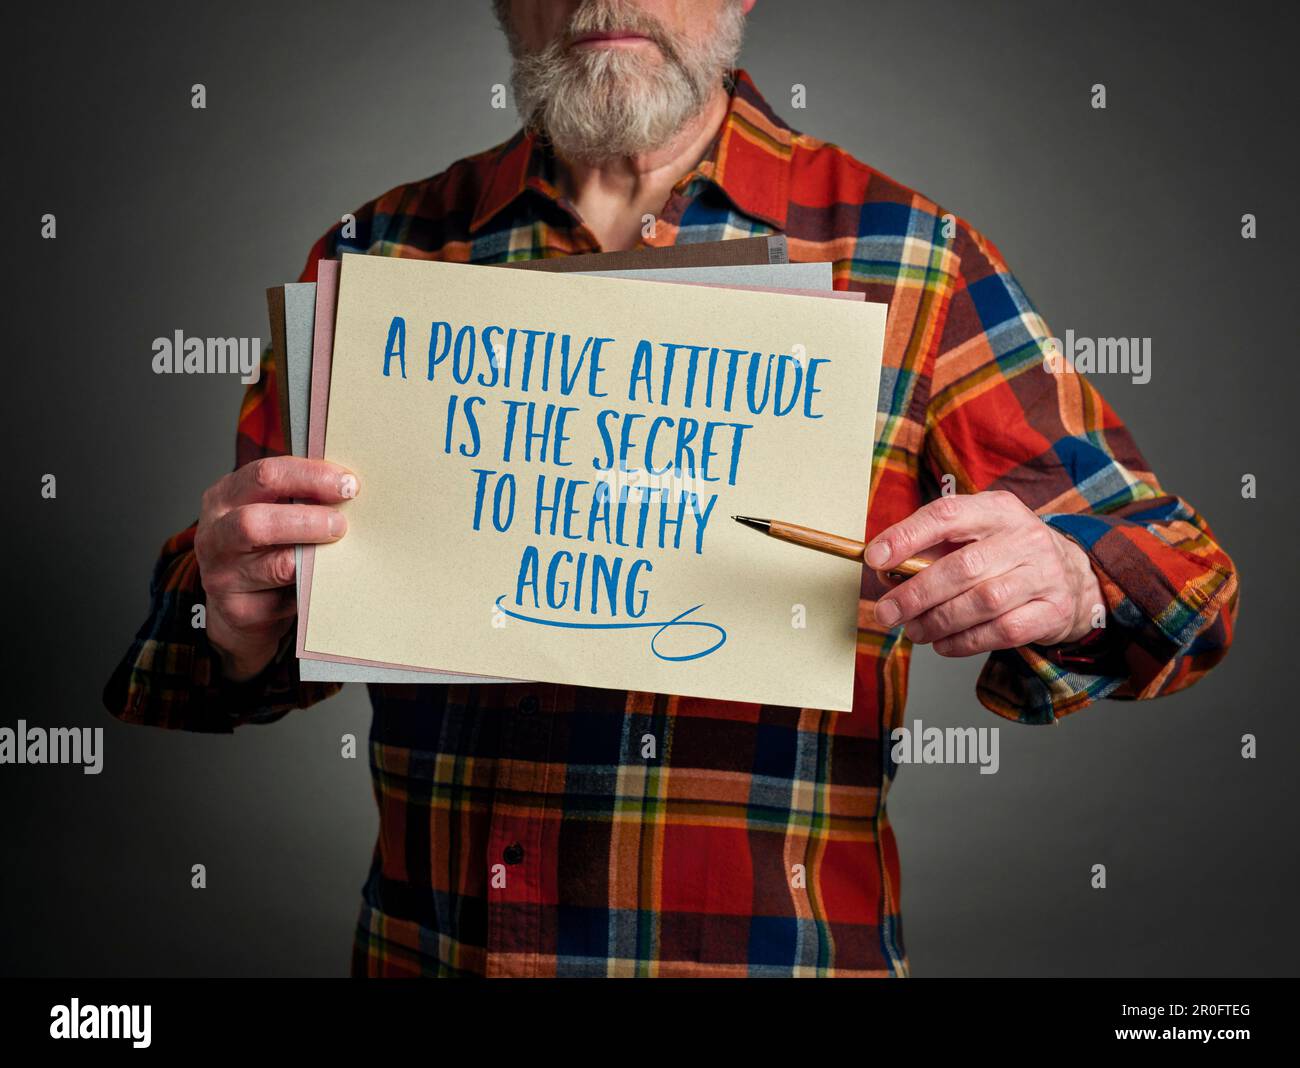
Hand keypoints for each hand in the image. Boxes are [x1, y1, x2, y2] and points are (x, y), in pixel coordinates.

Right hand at [193, 457, 357, 681]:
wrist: (236, 603)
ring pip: (275, 567)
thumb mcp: (270, 511)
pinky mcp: (239, 611)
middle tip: (341, 524)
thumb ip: (299, 497)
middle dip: (307, 520)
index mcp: (225, 497)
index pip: (265, 476)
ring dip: (315, 557)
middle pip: (254, 522)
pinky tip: (326, 583)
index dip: (311, 477)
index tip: (347, 483)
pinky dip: (312, 589)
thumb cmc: (262, 547)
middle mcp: (215, 535)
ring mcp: (222, 576)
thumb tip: (349, 488)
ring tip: (340, 552)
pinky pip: (286, 601)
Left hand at [864, 491, 1103, 656]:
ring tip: (913, 631)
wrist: (1073, 577)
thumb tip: (885, 569)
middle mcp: (1024, 537)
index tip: (875, 559)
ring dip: (938, 621)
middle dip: (916, 594)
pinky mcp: (1053, 611)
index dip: (907, 537)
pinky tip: (943, 644)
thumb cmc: (1006, 555)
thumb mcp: (975, 536)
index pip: (946, 515)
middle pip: (963, 567)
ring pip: (982, 602)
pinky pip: (1002, 631)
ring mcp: (1043, 575)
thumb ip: (932, 548)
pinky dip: (964, 642)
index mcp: (997, 509)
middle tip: (887, 612)